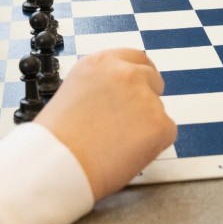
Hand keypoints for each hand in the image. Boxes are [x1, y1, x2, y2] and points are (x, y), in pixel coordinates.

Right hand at [37, 49, 175, 199]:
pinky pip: (166, 134)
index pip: (136, 58)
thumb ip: (102, 88)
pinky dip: (153, 146)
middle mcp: (125, 73)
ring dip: (145, 126)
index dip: (138, 76)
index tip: (138, 88)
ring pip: (158, 111)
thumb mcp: (74, 93)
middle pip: (153, 79)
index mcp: (100, 63)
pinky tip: (126, 154)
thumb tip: (119, 98)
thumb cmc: (57, 140)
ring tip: (115, 145)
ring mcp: (145, 97)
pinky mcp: (159, 124)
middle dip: (146, 98)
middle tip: (131, 123)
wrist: (56, 165)